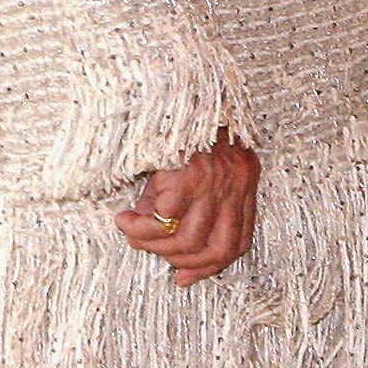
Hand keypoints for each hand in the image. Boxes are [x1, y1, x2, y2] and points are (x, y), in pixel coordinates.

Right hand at [114, 130, 259, 284]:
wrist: (178, 89)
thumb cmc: (183, 126)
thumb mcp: (196, 165)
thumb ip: (188, 202)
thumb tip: (158, 240)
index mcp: (244, 180)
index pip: (239, 241)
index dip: (211, 266)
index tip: (184, 277)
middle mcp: (235, 183)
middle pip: (220, 248)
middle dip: (185, 263)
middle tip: (156, 255)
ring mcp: (214, 181)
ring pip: (189, 240)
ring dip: (155, 246)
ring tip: (133, 233)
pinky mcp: (189, 176)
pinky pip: (165, 220)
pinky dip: (141, 229)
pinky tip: (124, 220)